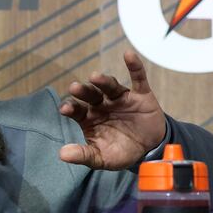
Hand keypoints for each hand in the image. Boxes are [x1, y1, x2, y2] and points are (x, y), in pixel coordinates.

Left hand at [58, 50, 166, 169]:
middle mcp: (102, 104)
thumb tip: (62, 155)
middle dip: (83, 91)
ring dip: (103, 80)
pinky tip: (128, 55)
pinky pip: (138, 78)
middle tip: (75, 88)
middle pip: (90, 94)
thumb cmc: (120, 151)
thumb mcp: (101, 158)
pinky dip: (134, 66)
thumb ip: (83, 155)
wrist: (150, 151)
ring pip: (110, 85)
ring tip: (95, 77)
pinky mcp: (140, 95)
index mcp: (89, 117)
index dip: (70, 108)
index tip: (65, 109)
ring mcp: (120, 98)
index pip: (76, 109)